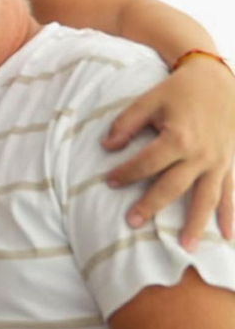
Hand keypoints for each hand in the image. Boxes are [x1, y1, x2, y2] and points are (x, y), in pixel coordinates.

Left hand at [103, 57, 234, 247]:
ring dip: (196, 225)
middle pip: (173, 187)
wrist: (219, 80)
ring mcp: (219, 162)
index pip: (146, 164)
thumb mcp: (150, 100)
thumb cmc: (180, 90)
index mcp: (178, 138)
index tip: (109, 181)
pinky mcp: (231, 164)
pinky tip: (228, 237)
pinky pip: (231, 194)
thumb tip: (106, 146)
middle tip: (132, 223)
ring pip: (206, 199)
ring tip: (185, 248)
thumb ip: (126, 123)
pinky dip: (230, 216)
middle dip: (152, 206)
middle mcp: (200, 155)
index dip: (125, 173)